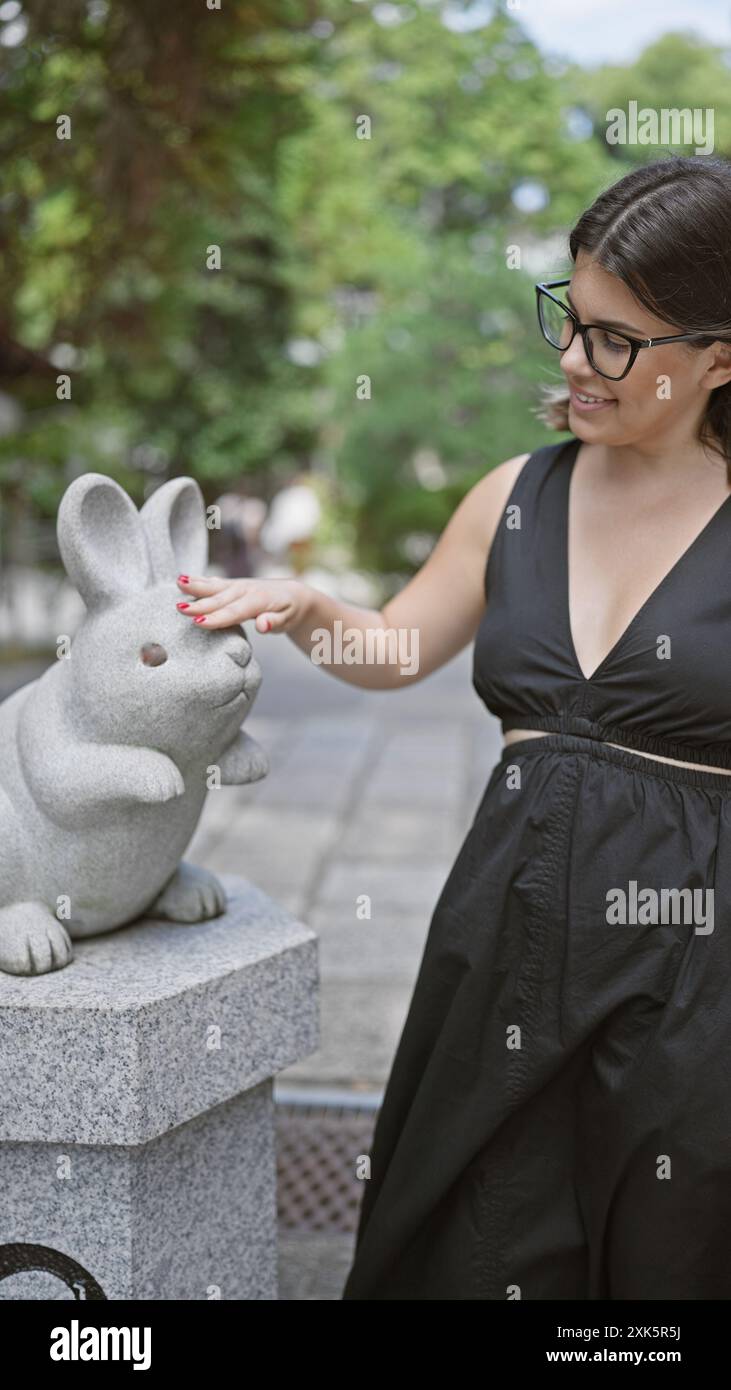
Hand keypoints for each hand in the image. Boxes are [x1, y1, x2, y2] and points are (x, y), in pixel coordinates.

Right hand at [175, 574, 310, 631]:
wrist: (293, 594)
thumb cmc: (290, 611)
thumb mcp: (288, 620)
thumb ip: (275, 622)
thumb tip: (263, 625)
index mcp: (258, 600)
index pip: (235, 611)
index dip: (217, 617)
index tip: (199, 622)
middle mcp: (245, 590)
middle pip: (220, 599)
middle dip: (199, 604)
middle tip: (179, 609)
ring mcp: (237, 586)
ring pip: (214, 586)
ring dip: (195, 585)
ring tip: (178, 583)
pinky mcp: (232, 585)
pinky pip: (213, 583)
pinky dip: (199, 581)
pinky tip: (183, 580)